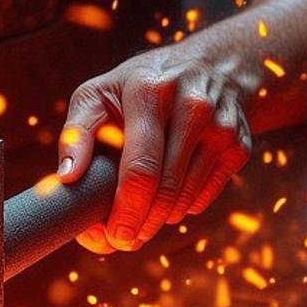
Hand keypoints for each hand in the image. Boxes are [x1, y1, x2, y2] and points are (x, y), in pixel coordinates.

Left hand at [57, 44, 252, 252]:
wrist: (209, 66)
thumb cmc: (139, 87)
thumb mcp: (99, 94)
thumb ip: (76, 132)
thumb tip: (67, 177)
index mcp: (150, 91)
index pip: (142, 167)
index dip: (127, 209)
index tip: (114, 235)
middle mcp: (192, 106)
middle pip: (166, 189)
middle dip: (141, 224)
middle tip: (122, 240)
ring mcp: (222, 127)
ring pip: (186, 198)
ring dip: (159, 219)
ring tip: (139, 219)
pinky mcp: (239, 146)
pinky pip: (204, 196)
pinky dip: (182, 206)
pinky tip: (166, 196)